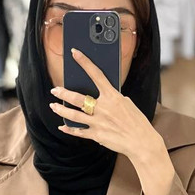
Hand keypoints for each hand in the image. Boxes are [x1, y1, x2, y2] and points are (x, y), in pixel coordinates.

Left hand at [48, 47, 170, 168]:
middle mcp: (103, 108)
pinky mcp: (97, 135)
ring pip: (73, 115)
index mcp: (112, 96)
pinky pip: (79, 132)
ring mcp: (98, 122)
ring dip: (61, 110)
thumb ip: (113, 99)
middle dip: (63, 93)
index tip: (74, 53)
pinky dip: (69, 130)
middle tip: (54, 90)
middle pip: (77, 98)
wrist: (141, 141)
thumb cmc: (136, 122)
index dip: (84, 62)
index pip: (96, 74)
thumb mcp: (127, 104)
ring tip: (53, 106)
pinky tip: (62, 127)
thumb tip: (101, 98)